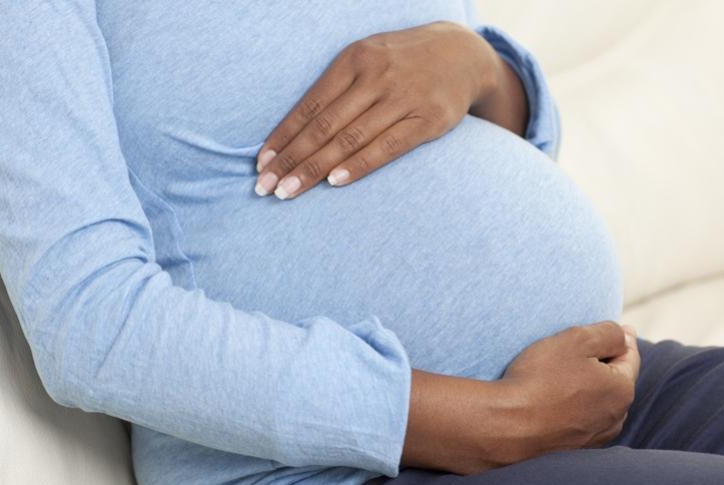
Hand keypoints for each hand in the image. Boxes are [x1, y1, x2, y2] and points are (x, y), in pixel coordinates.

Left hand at [253, 21, 502, 199]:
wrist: (463, 54)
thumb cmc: (402, 63)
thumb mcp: (368, 59)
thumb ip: (337, 89)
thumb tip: (294, 131)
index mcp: (354, 59)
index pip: (310, 105)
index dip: (283, 136)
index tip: (261, 164)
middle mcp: (376, 76)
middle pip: (324, 126)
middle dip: (291, 159)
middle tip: (264, 187)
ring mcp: (404, 98)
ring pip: (350, 138)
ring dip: (315, 169)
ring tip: (288, 191)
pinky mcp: (429, 120)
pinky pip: (388, 146)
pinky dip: (359, 165)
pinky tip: (335, 182)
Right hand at [401, 322, 639, 474]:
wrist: (506, 426)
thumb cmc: (540, 379)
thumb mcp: (577, 340)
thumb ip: (609, 333)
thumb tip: (625, 337)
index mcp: (622, 390)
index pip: (630, 355)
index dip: (620, 338)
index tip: (611, 328)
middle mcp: (616, 418)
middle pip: (614, 379)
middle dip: (602, 363)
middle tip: (578, 350)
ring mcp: (594, 437)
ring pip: (597, 401)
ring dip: (586, 387)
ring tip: (560, 375)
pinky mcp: (573, 449)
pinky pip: (579, 419)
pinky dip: (572, 406)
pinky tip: (551, 399)